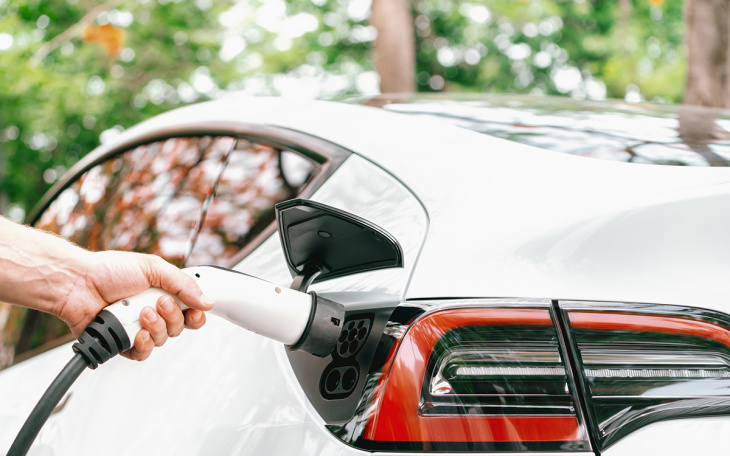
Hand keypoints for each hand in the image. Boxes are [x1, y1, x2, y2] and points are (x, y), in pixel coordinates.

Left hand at [56, 250, 214, 360]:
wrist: (77, 284)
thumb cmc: (108, 270)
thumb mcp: (153, 268)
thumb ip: (183, 284)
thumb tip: (207, 301)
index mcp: (162, 294)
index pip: (190, 311)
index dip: (196, 314)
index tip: (195, 310)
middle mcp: (152, 313)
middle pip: (179, 328)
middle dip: (172, 316)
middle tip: (158, 302)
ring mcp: (138, 329)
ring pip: (163, 340)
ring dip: (155, 327)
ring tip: (140, 313)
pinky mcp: (122, 343)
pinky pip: (143, 353)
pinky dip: (144, 344)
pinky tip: (138, 333)